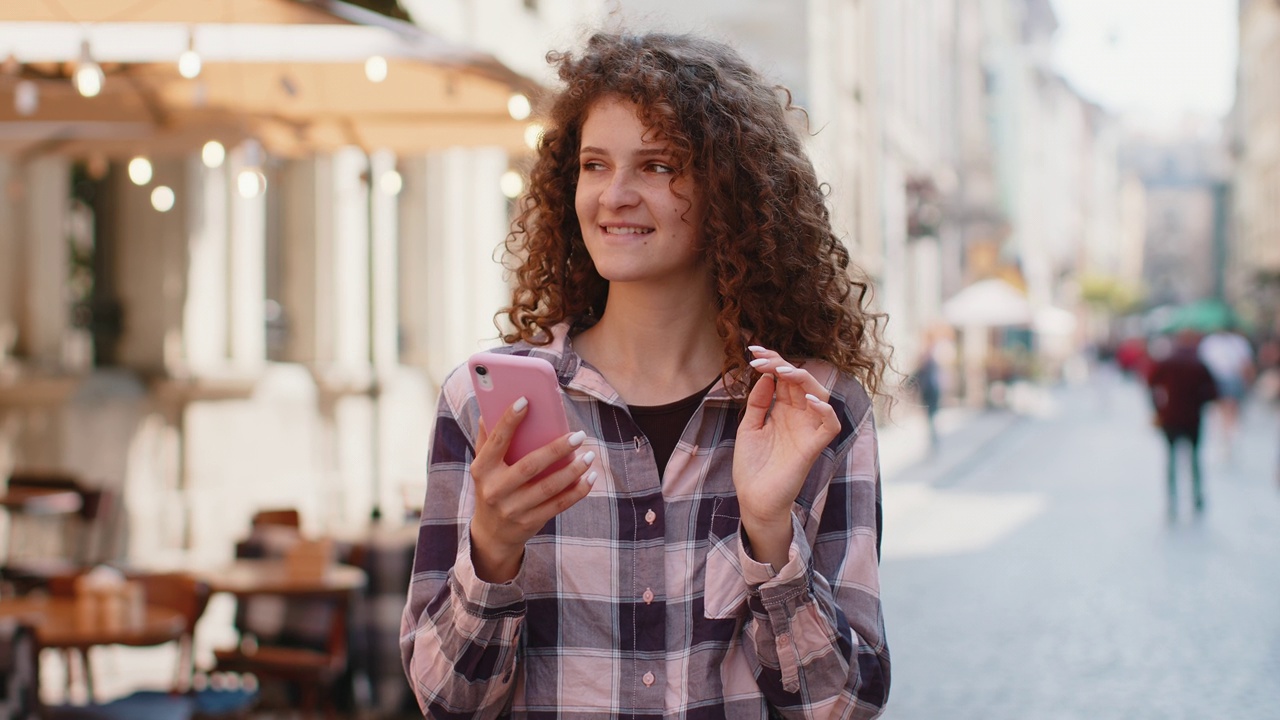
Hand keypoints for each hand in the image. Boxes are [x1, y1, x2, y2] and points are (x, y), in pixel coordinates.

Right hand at [469, 397, 596, 582]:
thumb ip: (487, 439)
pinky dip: (577, 491)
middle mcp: (495, 489)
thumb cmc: (492, 487)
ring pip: (548, 487)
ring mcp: (512, 509)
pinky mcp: (529, 522)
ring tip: (589, 455)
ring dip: (573, 471)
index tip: (526, 400)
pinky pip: (558, 505)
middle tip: (579, 435)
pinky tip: (590, 478)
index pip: (497, 441)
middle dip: (557, 449)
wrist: (491, 534)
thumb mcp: (484, 466)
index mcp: (482, 469)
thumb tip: (489, 409)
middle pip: (530, 465)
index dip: (509, 420)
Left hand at [733, 346, 840, 567]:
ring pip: (820, 395)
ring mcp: (807, 431)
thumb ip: (758, 402)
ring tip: (783, 371)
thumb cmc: (751, 466)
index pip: (784, 379)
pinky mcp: (813, 448)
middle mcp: (798, 417)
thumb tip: (767, 375)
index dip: (772, 361)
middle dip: (782, 365)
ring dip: (803, 380)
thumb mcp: (749, 428)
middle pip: (801, 382)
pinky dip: (824, 410)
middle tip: (761, 359)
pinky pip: (830, 425)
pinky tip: (808, 400)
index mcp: (783, 411)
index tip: (753, 349)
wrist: (753, 500)